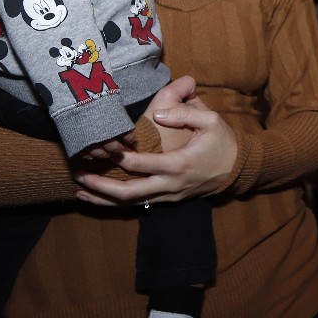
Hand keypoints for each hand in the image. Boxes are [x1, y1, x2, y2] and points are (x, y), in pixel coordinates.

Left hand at [73, 75, 237, 205]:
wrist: (238, 169)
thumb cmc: (223, 141)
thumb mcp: (211, 120)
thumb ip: (185, 111)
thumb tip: (159, 112)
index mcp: (179, 164)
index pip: (142, 165)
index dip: (120, 157)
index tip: (105, 147)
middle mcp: (170, 184)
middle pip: (129, 193)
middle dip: (101, 185)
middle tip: (79, 175)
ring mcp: (169, 196)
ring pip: (130, 205)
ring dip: (103, 199)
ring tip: (79, 191)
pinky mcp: (168, 199)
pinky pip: (138, 205)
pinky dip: (116, 204)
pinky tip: (99, 199)